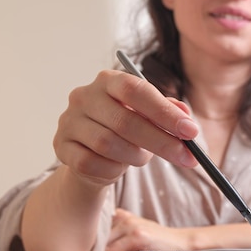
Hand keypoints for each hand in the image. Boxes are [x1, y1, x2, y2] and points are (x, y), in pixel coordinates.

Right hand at [54, 70, 198, 186]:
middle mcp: (84, 96)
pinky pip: (91, 163)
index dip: (165, 112)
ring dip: (135, 156)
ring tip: (142, 158)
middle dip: (161, 142)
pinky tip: (118, 167)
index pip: (137, 90)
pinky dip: (112, 169)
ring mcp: (68, 121)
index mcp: (108, 80)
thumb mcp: (147, 115)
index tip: (191, 131)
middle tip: (187, 157)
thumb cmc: (124, 128)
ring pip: (108, 144)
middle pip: (125, 121)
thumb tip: (186, 117)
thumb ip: (167, 112)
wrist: (90, 153)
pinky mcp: (60, 146)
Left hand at [89, 208, 192, 250]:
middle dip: (86, 244)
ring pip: (104, 241)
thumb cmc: (157, 240)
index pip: (98, 224)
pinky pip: (113, 249)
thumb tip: (98, 240)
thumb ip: (119, 230)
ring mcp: (131, 226)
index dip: (84, 235)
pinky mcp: (137, 237)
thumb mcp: (137, 229)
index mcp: (123, 216)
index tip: (71, 243)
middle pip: (98, 232)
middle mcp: (125, 218)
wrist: (180, 242)